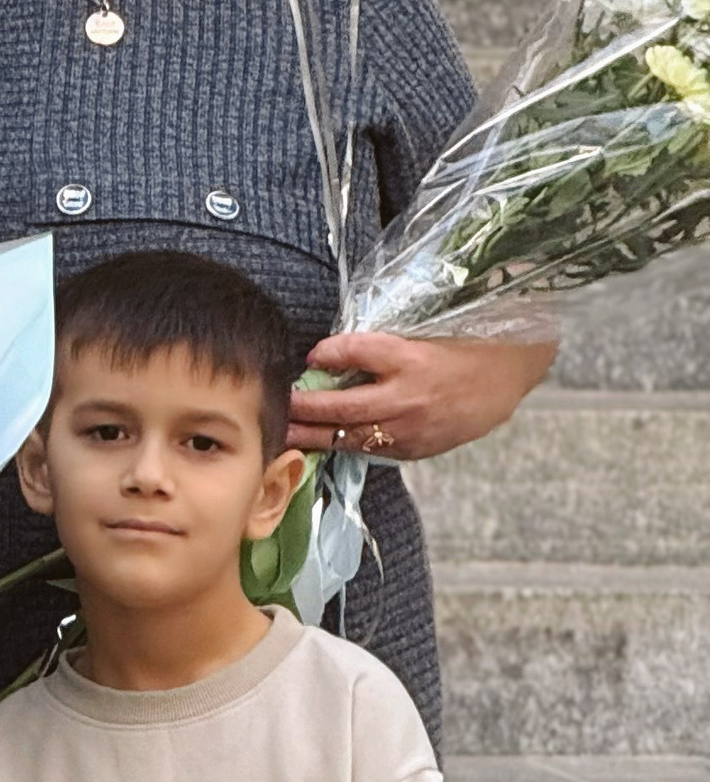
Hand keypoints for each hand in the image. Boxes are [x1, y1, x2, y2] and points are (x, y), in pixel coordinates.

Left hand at [290, 328, 555, 463]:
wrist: (508, 377)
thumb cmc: (460, 347)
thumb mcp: (420, 332)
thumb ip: (373, 345)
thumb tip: (323, 356)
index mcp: (411, 359)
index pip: (357, 352)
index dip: (327, 353)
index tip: (307, 356)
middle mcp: (409, 398)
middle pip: (341, 406)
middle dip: (301, 408)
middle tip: (272, 406)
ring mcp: (412, 429)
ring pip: (350, 436)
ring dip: (313, 435)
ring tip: (283, 431)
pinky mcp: (417, 448)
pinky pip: (372, 449)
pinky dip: (345, 444)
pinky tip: (322, 441)